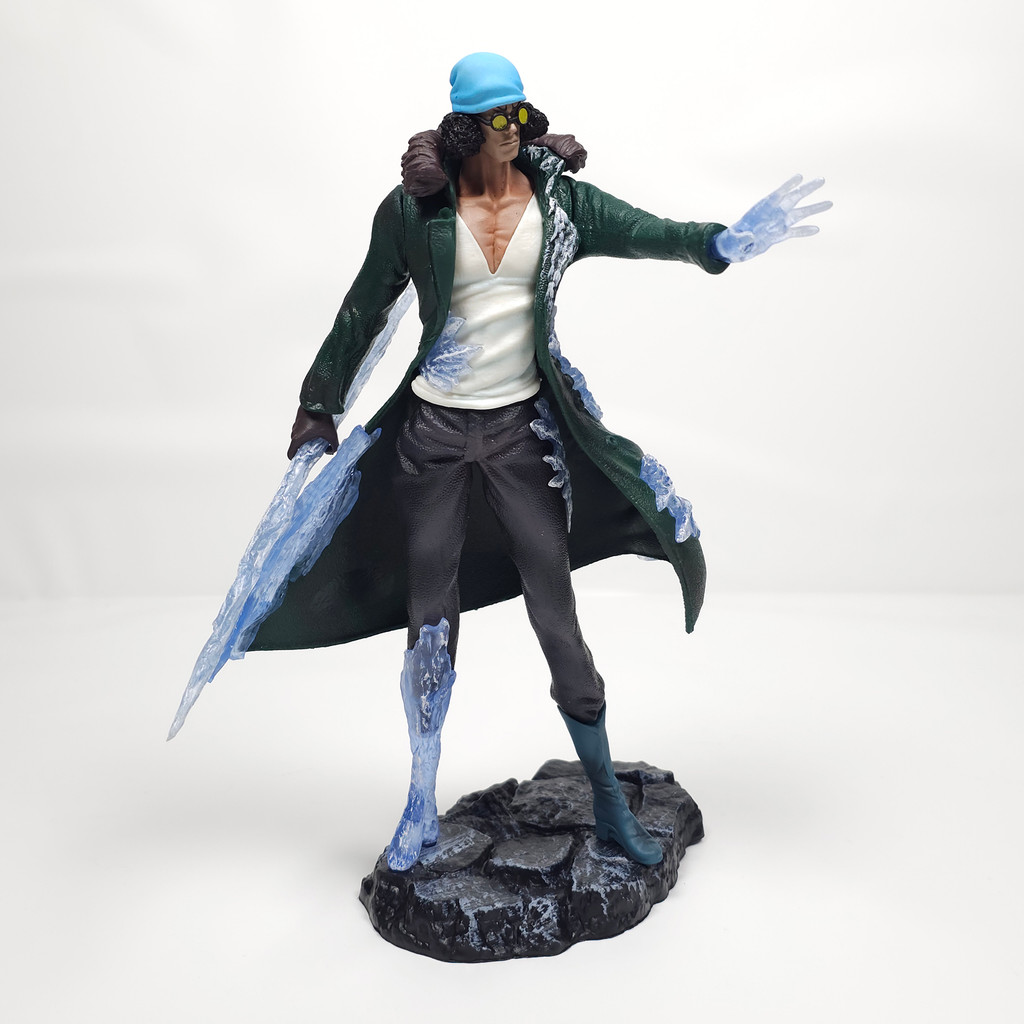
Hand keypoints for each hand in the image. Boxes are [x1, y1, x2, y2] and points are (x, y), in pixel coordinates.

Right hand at [287, 406, 337, 459]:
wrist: (318, 401)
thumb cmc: (321, 417)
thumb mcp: (331, 435)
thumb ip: (333, 446)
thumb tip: (330, 451)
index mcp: (298, 438)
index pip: (290, 453)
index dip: (295, 458)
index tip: (301, 459)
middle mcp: (294, 432)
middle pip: (296, 445)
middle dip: (305, 447)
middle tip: (315, 446)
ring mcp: (295, 424)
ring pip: (299, 435)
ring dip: (306, 438)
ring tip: (318, 436)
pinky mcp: (299, 418)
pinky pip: (301, 428)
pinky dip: (307, 430)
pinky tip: (317, 428)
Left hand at [712, 175, 831, 262]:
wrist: (732, 248)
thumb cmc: (731, 241)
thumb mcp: (733, 240)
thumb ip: (742, 238)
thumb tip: (751, 237)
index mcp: (761, 210)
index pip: (777, 195)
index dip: (788, 185)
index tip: (799, 177)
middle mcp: (773, 214)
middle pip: (793, 199)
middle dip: (807, 189)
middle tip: (822, 180)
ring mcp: (777, 224)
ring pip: (799, 214)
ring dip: (814, 209)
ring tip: (829, 203)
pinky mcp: (779, 235)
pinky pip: (794, 232)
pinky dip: (804, 231)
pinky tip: (816, 229)